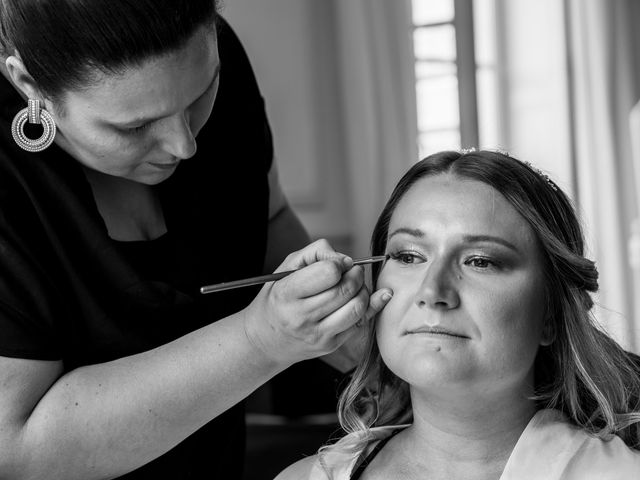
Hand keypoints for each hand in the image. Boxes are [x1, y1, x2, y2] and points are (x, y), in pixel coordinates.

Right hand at [242, 239, 391, 365]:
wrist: (265, 340)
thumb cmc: (278, 298)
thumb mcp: (286, 267)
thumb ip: (316, 252)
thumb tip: (347, 260)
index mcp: (287, 293)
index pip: (328, 273)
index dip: (339, 263)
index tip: (338, 264)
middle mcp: (301, 316)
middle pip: (346, 289)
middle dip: (356, 274)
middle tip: (352, 271)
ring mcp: (317, 334)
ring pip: (357, 308)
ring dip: (363, 291)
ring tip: (355, 286)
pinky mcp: (330, 345)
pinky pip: (360, 323)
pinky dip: (368, 307)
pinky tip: (363, 298)